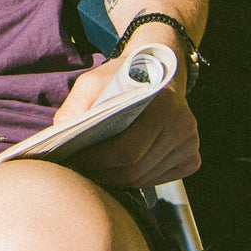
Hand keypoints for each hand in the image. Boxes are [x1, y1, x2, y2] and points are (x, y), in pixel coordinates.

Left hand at [56, 58, 199, 187]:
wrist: (160, 70)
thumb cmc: (123, 77)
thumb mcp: (93, 81)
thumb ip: (74, 106)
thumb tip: (58, 137)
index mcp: (163, 106)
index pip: (126, 150)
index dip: (95, 162)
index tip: (72, 161)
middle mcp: (183, 127)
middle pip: (135, 170)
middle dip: (102, 174)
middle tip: (79, 171)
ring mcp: (190, 145)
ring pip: (145, 178)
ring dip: (116, 180)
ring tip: (93, 171)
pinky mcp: (191, 158)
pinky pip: (158, 180)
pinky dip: (135, 180)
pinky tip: (118, 170)